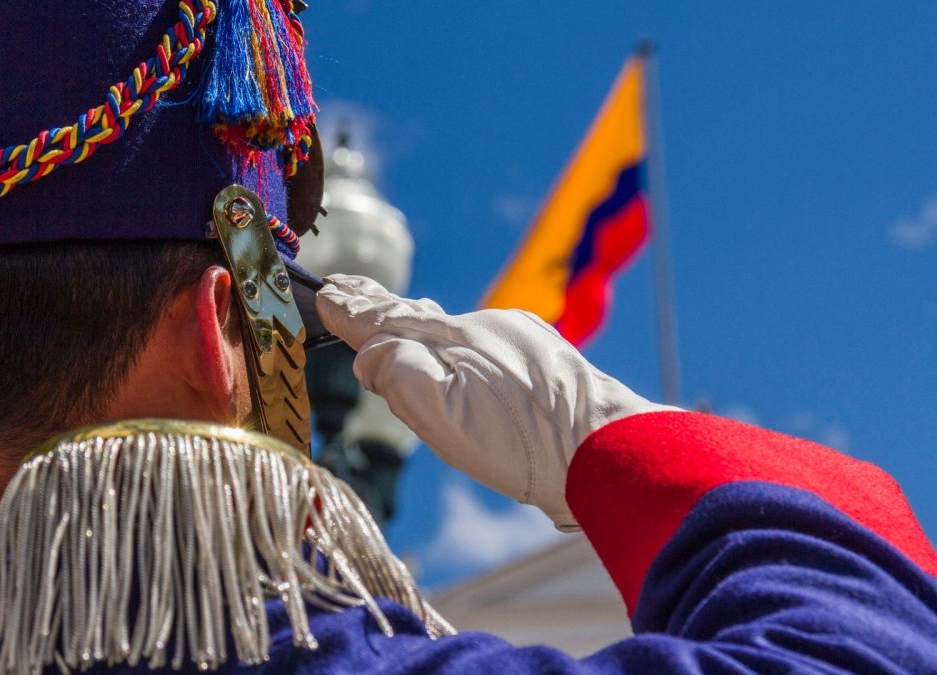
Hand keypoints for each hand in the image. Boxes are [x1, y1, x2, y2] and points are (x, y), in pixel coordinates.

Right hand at [316, 275, 673, 529]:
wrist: (610, 449)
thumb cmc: (523, 441)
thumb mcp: (444, 413)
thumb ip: (398, 375)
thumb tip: (369, 354)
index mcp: (450, 341)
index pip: (386, 320)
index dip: (352, 310)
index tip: (326, 291)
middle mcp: (483, 329)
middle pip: (418, 315)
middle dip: (380, 307)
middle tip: (348, 289)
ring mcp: (517, 341)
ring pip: (458, 332)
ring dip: (427, 331)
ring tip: (401, 325)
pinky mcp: (545, 361)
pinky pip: (491, 345)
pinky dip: (469, 350)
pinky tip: (473, 366)